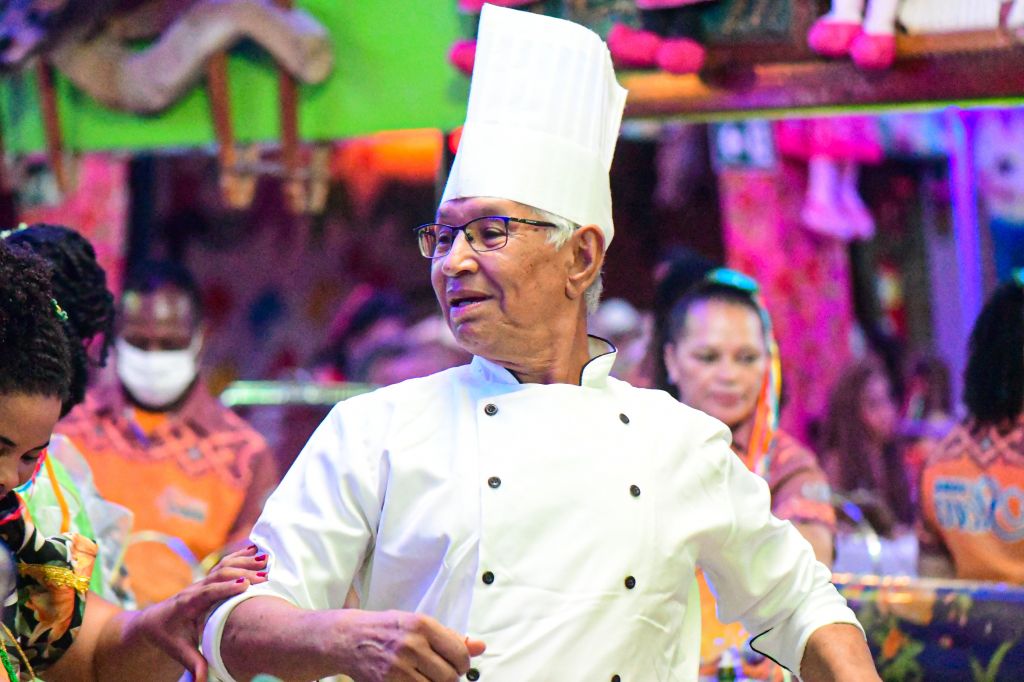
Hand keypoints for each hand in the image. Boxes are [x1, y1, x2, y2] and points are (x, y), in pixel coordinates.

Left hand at [126, 545, 268, 679]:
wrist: (154, 621)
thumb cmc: (167, 637)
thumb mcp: (178, 651)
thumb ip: (193, 664)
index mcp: (187, 604)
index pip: (207, 592)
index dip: (225, 588)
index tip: (244, 585)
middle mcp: (196, 588)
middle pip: (219, 575)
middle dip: (242, 573)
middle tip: (265, 576)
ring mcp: (203, 581)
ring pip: (224, 566)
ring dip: (245, 561)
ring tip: (267, 560)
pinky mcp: (210, 579)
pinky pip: (226, 563)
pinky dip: (242, 556)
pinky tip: (258, 551)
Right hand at [343, 610, 485, 681]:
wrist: (349, 639)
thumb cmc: (388, 630)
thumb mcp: (419, 624)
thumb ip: (451, 637)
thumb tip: (480, 647)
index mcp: (422, 625)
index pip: (459, 653)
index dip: (463, 664)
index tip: (457, 665)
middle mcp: (411, 645)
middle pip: (449, 676)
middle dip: (449, 678)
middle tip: (440, 673)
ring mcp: (398, 667)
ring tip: (425, 676)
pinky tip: (415, 680)